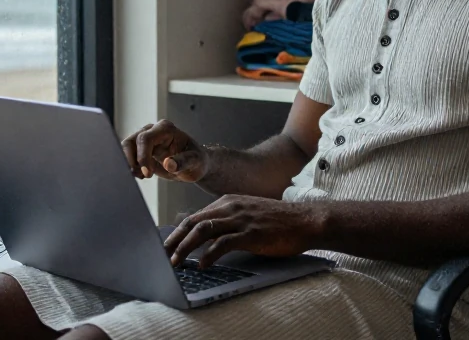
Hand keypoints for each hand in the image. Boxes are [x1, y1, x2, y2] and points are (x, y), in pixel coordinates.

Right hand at [121, 120, 208, 181]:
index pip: (145, 138)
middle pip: (131, 142)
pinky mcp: (140, 149)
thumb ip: (184, 161)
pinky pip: (128, 155)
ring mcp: (145, 138)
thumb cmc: (197, 160)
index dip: (143, 156)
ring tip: (142, 176)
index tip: (147, 174)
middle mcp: (153, 130)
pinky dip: (131, 166)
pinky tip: (142, 175)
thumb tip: (169, 164)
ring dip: (129, 163)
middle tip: (143, 176)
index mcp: (166, 129)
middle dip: (134, 161)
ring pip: (126, 147)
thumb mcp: (196, 161)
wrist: (194, 164)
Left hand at [163, 195, 323, 267]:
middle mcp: (231, 207)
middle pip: (193, 222)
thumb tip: (205, 237)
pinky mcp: (251, 232)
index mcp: (228, 202)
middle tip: (162, 255)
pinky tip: (203, 265)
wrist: (306, 220)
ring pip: (203, 231)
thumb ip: (227, 222)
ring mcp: (241, 219)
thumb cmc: (278, 221)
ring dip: (185, 247)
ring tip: (175, 262)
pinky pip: (224, 243)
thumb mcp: (248, 215)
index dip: (177, 233)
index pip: (195, 217)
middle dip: (174, 240)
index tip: (166, 246)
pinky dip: (209, 255)